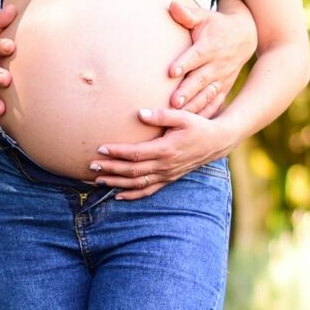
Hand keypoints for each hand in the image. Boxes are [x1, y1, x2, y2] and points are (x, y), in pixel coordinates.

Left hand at [90, 107, 232, 199]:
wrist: (217, 142)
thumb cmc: (199, 126)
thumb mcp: (183, 116)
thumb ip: (161, 115)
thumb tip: (140, 113)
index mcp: (166, 149)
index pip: (136, 154)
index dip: (117, 152)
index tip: (101, 148)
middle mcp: (165, 165)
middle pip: (133, 171)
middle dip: (111, 169)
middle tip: (92, 165)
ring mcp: (167, 175)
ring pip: (138, 183)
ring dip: (117, 183)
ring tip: (98, 180)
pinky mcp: (169, 179)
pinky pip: (148, 191)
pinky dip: (132, 195)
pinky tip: (118, 195)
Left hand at [165, 0, 255, 117]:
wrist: (243, 37)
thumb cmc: (216, 25)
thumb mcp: (204, 16)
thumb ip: (187, 14)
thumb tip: (173, 6)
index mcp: (210, 46)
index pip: (195, 55)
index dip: (184, 63)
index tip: (171, 71)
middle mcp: (217, 65)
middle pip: (200, 79)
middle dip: (187, 91)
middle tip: (173, 102)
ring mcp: (221, 78)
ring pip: (206, 94)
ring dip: (193, 105)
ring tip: (177, 115)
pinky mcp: (223, 88)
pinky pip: (214, 103)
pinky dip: (205, 113)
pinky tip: (192, 124)